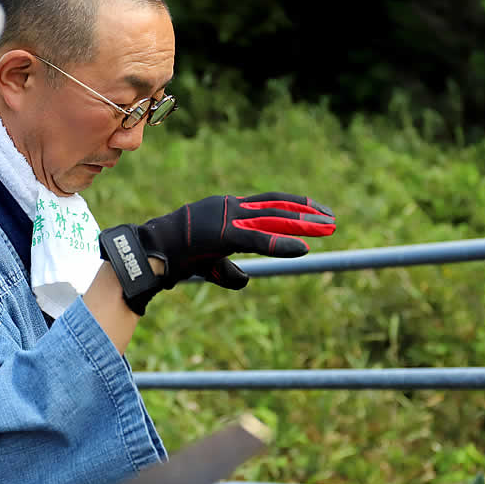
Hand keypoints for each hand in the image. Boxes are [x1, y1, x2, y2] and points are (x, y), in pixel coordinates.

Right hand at [142, 193, 335, 288]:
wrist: (153, 252)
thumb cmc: (177, 257)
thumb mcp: (210, 264)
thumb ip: (229, 271)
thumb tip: (247, 281)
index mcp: (228, 208)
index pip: (267, 203)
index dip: (293, 206)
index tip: (315, 212)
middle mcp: (231, 207)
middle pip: (277, 205)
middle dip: (306, 212)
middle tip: (331, 218)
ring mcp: (228, 218)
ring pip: (273, 218)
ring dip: (302, 223)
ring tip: (327, 228)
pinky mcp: (224, 234)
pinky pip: (259, 239)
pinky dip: (282, 244)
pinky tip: (302, 249)